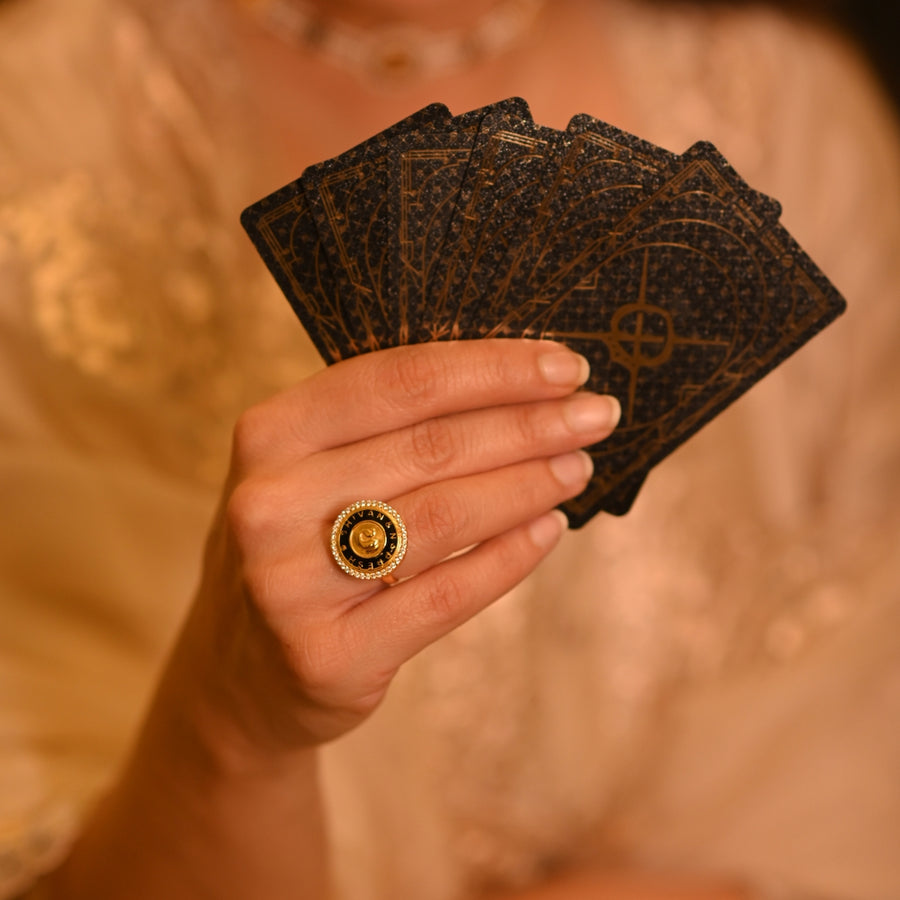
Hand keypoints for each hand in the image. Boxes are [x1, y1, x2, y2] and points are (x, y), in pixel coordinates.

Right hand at [178, 339, 619, 758]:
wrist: (242, 672)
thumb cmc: (299, 546)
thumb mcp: (311, 472)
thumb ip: (386, 430)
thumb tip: (517, 390)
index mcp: (268, 436)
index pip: (398, 380)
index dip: (491, 369)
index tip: (564, 366)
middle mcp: (267, 505)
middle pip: (431, 445)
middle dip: (530, 424)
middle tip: (596, 415)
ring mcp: (290, 586)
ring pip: (443, 516)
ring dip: (528, 485)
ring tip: (578, 467)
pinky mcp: (328, 656)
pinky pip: (443, 596)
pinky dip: (508, 558)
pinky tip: (549, 531)